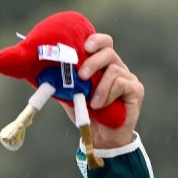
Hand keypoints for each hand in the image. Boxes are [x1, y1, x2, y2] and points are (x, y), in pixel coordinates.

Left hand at [59, 33, 143, 148]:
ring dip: (99, 87)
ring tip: (92, 103)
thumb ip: (63, 85)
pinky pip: (122, 84)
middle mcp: (116, 68)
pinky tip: (101, 105)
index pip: (103, 44)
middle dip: (93, 62)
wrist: (102, 137)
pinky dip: (108, 94)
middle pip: (108, 52)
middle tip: (81, 75)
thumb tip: (42, 75)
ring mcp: (128, 78)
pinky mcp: (135, 90)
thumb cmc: (88, 114)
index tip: (84, 47)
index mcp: (101, 66)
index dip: (96, 40)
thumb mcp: (71, 97)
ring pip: (114, 70)